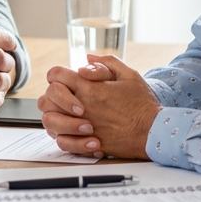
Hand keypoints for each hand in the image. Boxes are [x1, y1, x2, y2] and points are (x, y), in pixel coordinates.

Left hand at [37, 55, 160, 158]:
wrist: (153, 132)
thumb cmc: (143, 104)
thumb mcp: (129, 74)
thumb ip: (107, 62)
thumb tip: (88, 57)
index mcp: (89, 87)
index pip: (55, 75)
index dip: (57, 75)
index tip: (66, 80)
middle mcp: (81, 107)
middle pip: (46, 98)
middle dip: (53, 96)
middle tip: (66, 99)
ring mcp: (81, 127)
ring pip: (49, 121)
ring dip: (55, 117)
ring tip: (68, 116)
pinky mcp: (86, 144)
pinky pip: (61, 142)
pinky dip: (62, 137)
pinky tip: (73, 132)